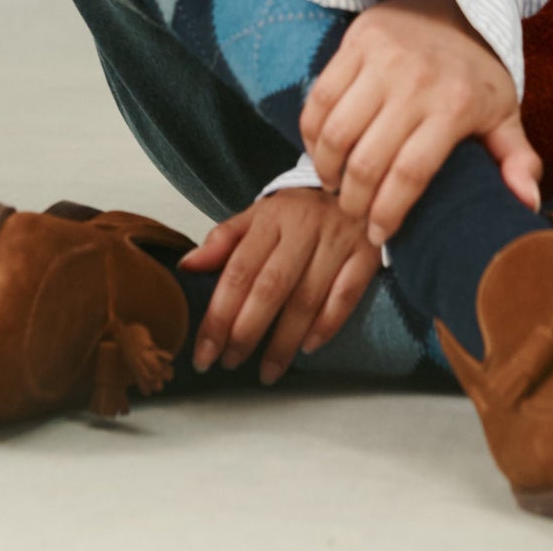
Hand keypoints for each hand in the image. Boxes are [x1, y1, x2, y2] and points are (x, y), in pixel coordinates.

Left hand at [175, 187, 382, 382]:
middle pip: (271, 288)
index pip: (238, 271)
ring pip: (307, 299)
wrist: (354, 182)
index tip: (205, 352)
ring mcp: (338, 240)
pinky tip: (308, 348)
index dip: (219, 316)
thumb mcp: (259, 214)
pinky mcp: (366, 254)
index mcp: (272, 217)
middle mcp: (305, 227)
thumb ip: (223, 240)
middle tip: (230, 362)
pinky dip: (326, 326)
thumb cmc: (298, 209)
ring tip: (267, 371)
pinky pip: (345, 296)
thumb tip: (186, 266)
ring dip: (284, 342)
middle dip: (246, 332)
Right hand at [298, 0, 542, 245]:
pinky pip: (319, 99)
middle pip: (368, 160)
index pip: (410, 173)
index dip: (388, 213)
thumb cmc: (472, 71)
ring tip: (336, 186)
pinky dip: (310, 134)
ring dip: (327, 170)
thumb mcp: (503, 110)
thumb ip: (517, 159)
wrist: (446, 3)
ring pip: (336, 132)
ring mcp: (382, 60)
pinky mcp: (355, 44)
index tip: (378, 235)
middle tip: (354, 215)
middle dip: (354, 201)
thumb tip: (527, 203)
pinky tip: (321, 153)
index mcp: (456, 105)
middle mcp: (417, 81)